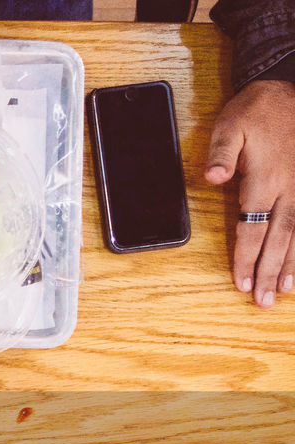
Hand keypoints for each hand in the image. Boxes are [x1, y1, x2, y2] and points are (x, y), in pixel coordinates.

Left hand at [205, 80, 294, 307]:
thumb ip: (222, 153)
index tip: (240, 282)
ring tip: (285, 292)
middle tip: (262, 301)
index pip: (252, 228)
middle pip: (278, 238)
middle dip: (269, 271)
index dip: (246, 257)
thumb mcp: (231, 124)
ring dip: (293, 264)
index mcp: (265, 179)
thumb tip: (212, 177)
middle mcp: (290, 187)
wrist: (289, 88)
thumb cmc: (257, 109)